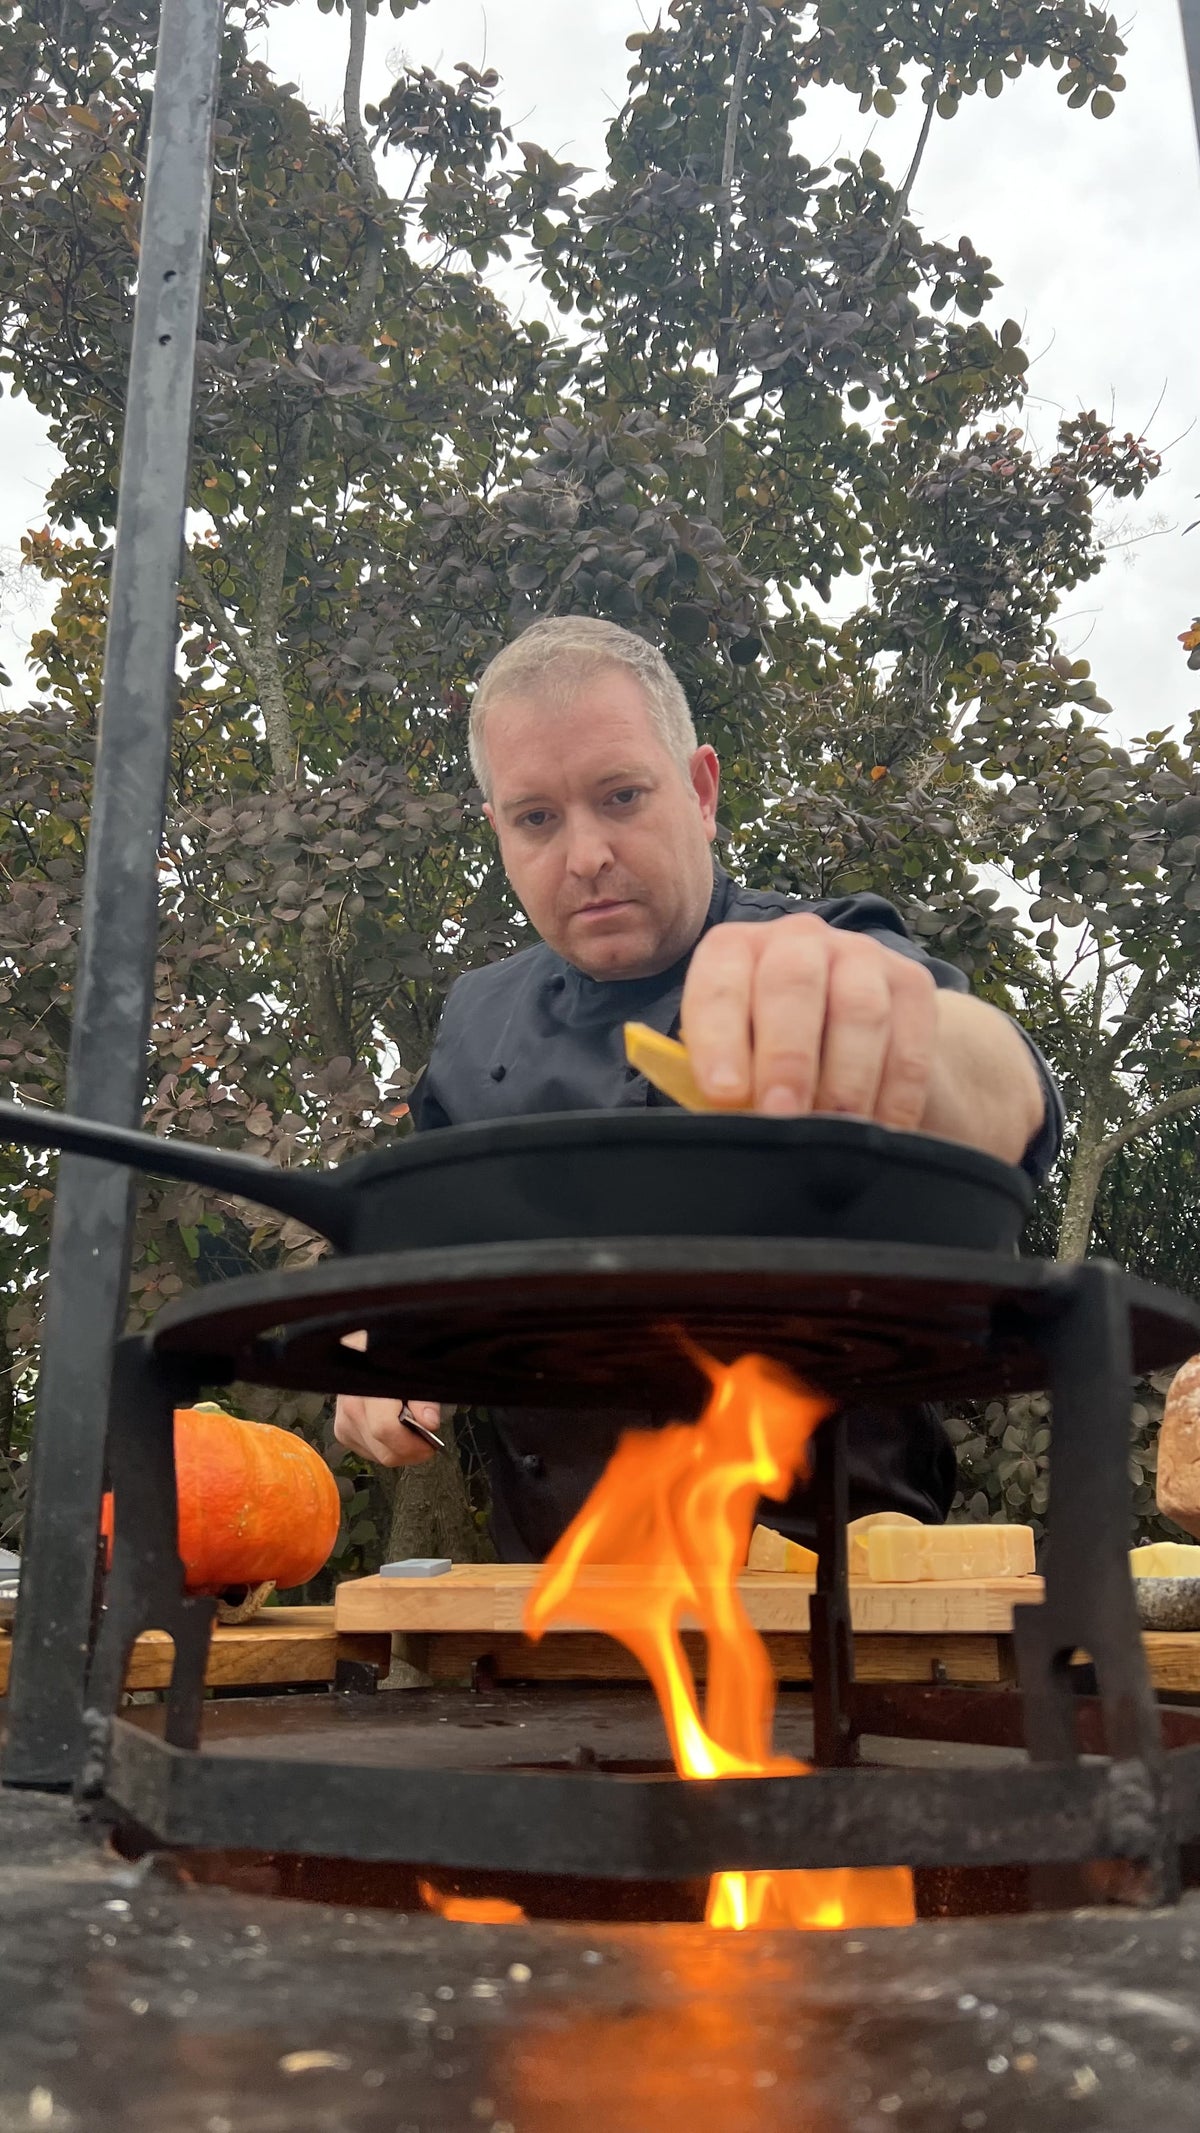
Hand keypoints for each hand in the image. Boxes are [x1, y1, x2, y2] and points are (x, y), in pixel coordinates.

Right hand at [334, 1330, 439, 1467]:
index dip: (412, 1442)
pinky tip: (394, 1431)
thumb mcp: (414, 1371)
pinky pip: (370, 1453)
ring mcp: (344, 1422)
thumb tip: (429, 1422)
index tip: (431, 1441)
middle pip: (385, 1451)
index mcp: (369, 1388)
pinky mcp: (342, 1431)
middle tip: (427, 1441)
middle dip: (412, 1452)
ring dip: (400, 1451)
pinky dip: (386, 1448)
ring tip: (410, 1432)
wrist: (361, 1351)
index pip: (385, 1429)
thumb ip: (424, 1398)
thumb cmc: (390, 1358)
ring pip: (379, 1456)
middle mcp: (351, 1407)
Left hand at [680, 913, 1045, 1163]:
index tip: (723, 1094)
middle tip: (781, 1115)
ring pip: (859, 1010)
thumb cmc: (767, 1058)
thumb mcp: (733, 1061)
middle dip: (787, 1057)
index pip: (718, 984)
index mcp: (735, 951)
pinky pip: (909, 1040)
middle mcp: (797, 939)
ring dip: (846, 1080)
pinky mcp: (913, 983)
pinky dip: (896, 1094)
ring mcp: (861, 954)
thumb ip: (720, 1086)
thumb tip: (721, 1121)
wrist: (851, 1043)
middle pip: (792, 984)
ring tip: (834, 1135)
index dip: (718, 1039)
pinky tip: (881, 1132)